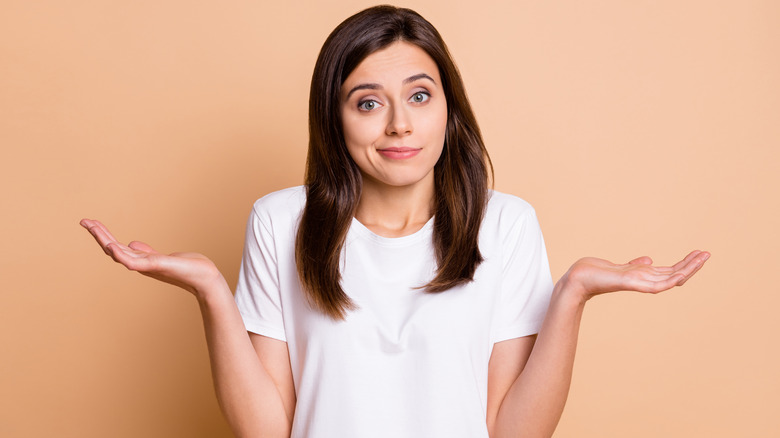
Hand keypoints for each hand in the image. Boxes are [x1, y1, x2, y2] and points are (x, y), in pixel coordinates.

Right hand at [80, 218, 224, 296]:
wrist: (205, 279)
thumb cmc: (187, 268)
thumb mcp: (164, 257)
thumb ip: (146, 252)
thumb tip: (133, 244)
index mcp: (141, 260)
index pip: (117, 247)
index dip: (104, 235)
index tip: (90, 223)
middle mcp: (141, 264)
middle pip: (114, 249)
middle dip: (99, 235)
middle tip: (83, 221)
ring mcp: (148, 266)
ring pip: (120, 254)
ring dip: (105, 240)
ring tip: (93, 227)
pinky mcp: (157, 267)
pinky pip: (134, 262)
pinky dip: (122, 255)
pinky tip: (111, 246)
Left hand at [559, 250, 709, 301]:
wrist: (578, 279)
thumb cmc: (595, 273)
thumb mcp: (619, 266)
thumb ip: (635, 265)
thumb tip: (648, 260)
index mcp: (642, 276)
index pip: (669, 271)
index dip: (684, 264)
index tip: (698, 254)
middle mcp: (643, 280)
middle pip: (674, 274)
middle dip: (691, 265)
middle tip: (708, 254)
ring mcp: (638, 283)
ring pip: (670, 279)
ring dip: (687, 269)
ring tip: (702, 258)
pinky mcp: (630, 283)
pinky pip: (656, 285)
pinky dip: (670, 281)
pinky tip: (682, 276)